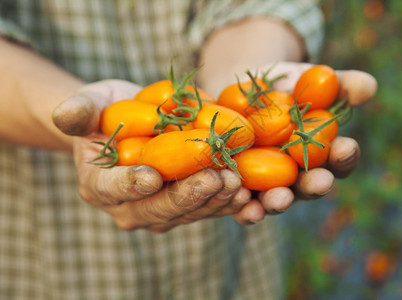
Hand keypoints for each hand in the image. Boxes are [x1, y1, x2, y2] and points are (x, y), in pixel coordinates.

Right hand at [53, 80, 251, 232]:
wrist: (131, 124)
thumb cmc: (108, 111)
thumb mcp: (91, 102)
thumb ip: (78, 109)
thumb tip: (65, 115)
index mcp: (99, 187)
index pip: (114, 189)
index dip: (131, 184)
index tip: (152, 176)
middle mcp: (129, 208)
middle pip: (158, 208)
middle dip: (188, 195)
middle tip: (214, 179)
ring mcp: (160, 211)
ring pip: (188, 212)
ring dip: (214, 200)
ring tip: (237, 183)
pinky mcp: (187, 206)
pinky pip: (207, 208)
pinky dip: (227, 202)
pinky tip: (247, 192)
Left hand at [229, 62, 377, 223]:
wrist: (238, 95)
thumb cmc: (282, 89)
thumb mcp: (306, 80)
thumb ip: (337, 85)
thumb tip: (367, 86)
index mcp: (320, 154)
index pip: (339, 160)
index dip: (345, 156)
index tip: (346, 147)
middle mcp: (297, 177)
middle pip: (310, 187)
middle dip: (316, 185)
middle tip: (320, 181)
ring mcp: (267, 188)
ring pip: (276, 201)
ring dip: (280, 202)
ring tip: (281, 199)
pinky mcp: (239, 190)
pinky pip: (242, 205)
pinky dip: (245, 209)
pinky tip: (243, 206)